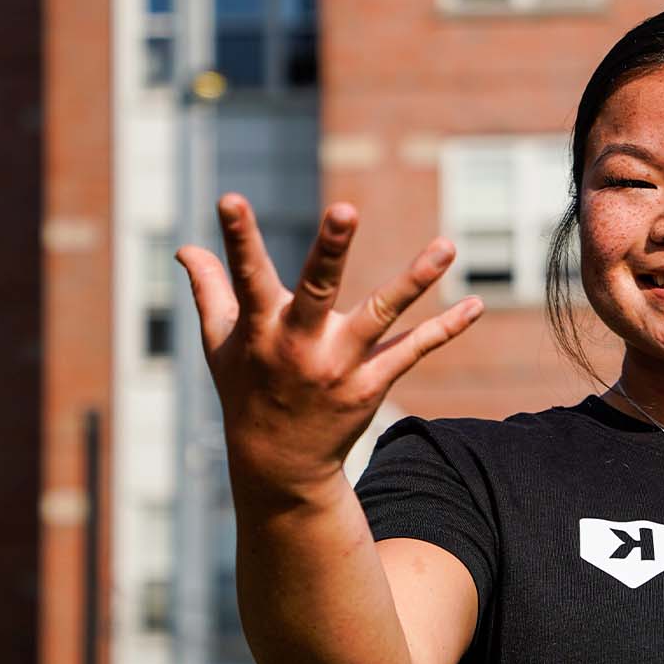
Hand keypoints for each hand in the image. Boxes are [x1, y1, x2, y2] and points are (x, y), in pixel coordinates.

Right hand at [176, 194, 483, 500]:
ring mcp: (339, 365)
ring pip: (381, 316)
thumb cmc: (247, 390)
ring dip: (415, 280)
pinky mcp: (370, 385)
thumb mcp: (221, 343)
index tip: (230, 199)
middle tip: (344, 209)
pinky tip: (476, 304)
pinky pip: (413, 352)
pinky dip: (446, 329)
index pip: (246, 274)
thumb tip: (186, 247)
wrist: (278, 465)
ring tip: (446, 246)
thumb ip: (211, 290)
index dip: (237, 237)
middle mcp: (300, 344)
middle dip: (329, 250)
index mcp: (260, 328)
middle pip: (316, 289)